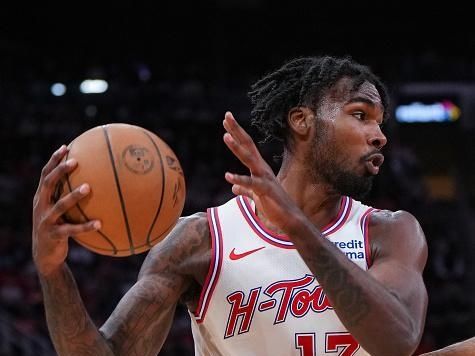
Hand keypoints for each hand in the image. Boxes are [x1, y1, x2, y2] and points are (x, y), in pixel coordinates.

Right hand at [32, 145, 100, 275]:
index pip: (45, 174)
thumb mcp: (61, 211)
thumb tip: (95, 181)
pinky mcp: (54, 235)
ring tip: (89, 187)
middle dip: (60, 171)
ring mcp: (46, 221)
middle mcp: (41, 206)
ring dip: (73, 195)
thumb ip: (69, 197)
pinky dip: (86, 226)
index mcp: (42, 198)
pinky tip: (100, 224)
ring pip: (59, 205)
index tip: (66, 147)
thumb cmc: (58, 228)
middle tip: (76, 162)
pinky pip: (71, 229)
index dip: (53, 160)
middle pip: (48, 184)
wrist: (45, 255)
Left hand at [223, 112, 302, 233]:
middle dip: (237, 131)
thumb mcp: (255, 196)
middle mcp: (262, 169)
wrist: (290, 220)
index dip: (237, 133)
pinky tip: (228, 176)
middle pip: (248, 145)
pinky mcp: (265, 191)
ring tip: (226, 136)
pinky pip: (251, 184)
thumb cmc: (274, 206)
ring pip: (249, 160)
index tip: (227, 120)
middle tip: (227, 116)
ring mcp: (264, 178)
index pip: (247, 147)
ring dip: (237, 148)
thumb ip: (245, 190)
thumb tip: (234, 188)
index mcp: (259, 168)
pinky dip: (240, 179)